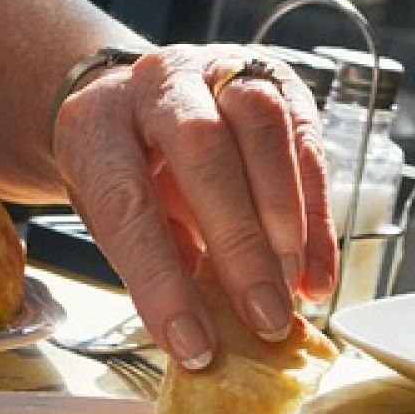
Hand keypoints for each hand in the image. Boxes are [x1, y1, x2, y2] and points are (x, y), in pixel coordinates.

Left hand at [51, 44, 335, 366]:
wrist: (134, 102)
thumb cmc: (122, 170)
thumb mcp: (113, 217)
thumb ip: (154, 261)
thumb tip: (206, 330)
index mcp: (98, 123)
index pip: (126, 202)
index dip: (161, 280)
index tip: (192, 343)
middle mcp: (160, 82)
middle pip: (204, 151)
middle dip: (240, 243)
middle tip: (263, 316)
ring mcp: (220, 70)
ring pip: (265, 129)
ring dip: (286, 221)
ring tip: (291, 291)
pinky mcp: (276, 82)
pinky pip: (307, 145)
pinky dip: (317, 219)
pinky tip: (316, 275)